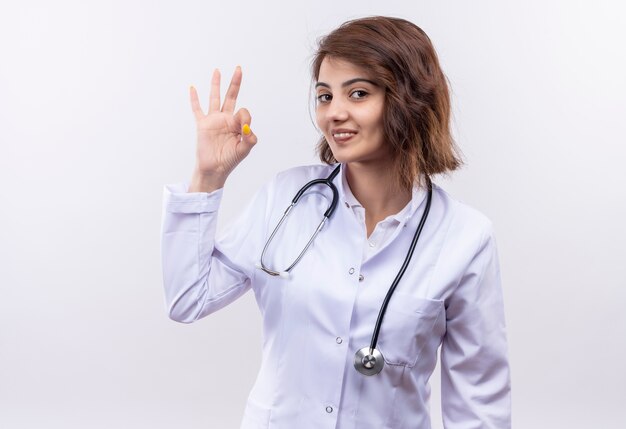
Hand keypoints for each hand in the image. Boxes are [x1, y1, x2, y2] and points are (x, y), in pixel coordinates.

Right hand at [188, 66, 257, 191]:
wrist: (214, 169)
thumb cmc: (229, 160)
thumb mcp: (244, 150)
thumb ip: (249, 138)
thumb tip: (247, 126)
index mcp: (237, 124)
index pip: (243, 111)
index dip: (244, 117)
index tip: (243, 129)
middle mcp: (226, 119)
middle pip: (231, 97)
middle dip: (235, 83)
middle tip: (239, 69)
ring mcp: (213, 120)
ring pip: (215, 98)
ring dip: (216, 84)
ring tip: (217, 71)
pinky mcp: (202, 124)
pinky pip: (197, 109)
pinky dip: (194, 99)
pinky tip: (192, 88)